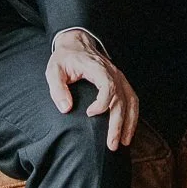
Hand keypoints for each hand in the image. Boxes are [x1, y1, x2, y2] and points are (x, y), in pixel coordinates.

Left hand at [45, 32, 138, 150]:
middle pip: (121, 99)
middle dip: (118, 124)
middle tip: (112, 144)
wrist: (77, 43)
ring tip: (124, 143)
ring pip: (131, 101)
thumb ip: (57, 88)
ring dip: (129, 123)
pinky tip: (128, 131)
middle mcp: (112, 72)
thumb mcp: (54, 70)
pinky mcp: (121, 83)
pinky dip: (133, 116)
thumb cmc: (65, 58)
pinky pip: (132, 100)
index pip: (107, 85)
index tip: (90, 114)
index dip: (102, 102)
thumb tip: (66, 108)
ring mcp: (119, 77)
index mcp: (96, 67)